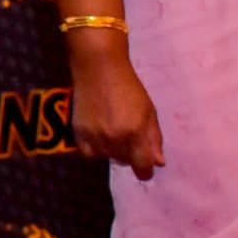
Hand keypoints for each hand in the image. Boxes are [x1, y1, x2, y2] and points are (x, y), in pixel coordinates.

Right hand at [68, 43, 165, 179]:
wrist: (98, 68)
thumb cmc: (129, 87)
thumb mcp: (149, 111)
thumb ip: (154, 139)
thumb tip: (158, 163)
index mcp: (135, 132)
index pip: (142, 167)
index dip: (146, 169)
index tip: (145, 164)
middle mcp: (115, 138)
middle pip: (125, 162)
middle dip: (129, 153)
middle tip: (127, 133)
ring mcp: (95, 136)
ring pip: (108, 158)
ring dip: (112, 149)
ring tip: (111, 130)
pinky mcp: (79, 133)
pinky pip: (89, 154)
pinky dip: (95, 149)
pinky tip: (98, 135)